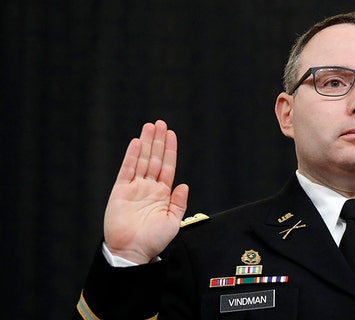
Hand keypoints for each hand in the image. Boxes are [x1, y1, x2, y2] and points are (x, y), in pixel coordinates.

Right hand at [103, 120, 188, 263]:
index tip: (171, 134)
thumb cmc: (153, 240)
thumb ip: (178, 202)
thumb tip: (183, 184)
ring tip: (150, 126)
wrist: (133, 252)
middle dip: (158, 141)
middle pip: (155, 159)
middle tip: (161, 123)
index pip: (167, 167)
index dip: (170, 150)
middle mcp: (148, 188)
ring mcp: (134, 188)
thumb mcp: (173, 222)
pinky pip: (127, 170)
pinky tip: (137, 143)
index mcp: (162, 194)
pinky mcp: (120, 191)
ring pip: (142, 160)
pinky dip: (132, 156)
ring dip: (146, 143)